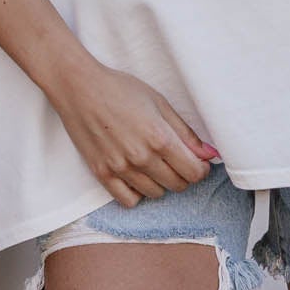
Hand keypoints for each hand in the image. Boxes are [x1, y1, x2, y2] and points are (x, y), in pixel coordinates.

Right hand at [48, 52, 217, 206]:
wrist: (79, 88)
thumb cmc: (120, 89)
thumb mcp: (160, 103)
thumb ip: (186, 133)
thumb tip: (210, 154)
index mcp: (160, 138)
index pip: (194, 172)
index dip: (201, 169)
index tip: (198, 162)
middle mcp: (141, 157)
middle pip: (178, 185)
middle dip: (184, 175)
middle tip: (178, 161)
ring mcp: (120, 168)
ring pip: (155, 193)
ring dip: (162, 183)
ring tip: (155, 164)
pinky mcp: (102, 174)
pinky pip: (128, 200)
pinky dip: (137, 192)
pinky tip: (137, 177)